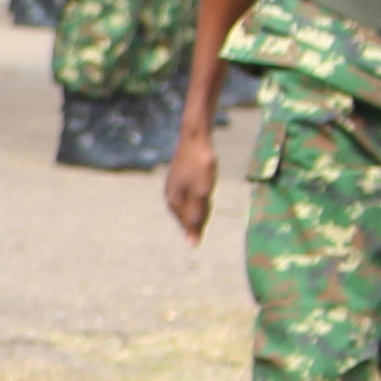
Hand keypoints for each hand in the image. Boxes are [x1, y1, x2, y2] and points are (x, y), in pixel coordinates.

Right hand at [163, 117, 220, 243]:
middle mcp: (170, 197)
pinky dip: (198, 195)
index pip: (189, 225)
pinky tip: (202, 188)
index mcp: (174, 202)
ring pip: (189, 205)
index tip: (210, 204)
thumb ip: (197, 217)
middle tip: (209, 194)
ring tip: (208, 192)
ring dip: (200, 204)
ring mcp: (173, 187)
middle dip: (201, 214)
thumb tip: (191, 244)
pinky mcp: (178, 178)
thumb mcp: (202, 193)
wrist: (194, 136)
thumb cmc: (200, 164)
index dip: (202, 223)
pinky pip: (189, 195)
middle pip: (189, 216)